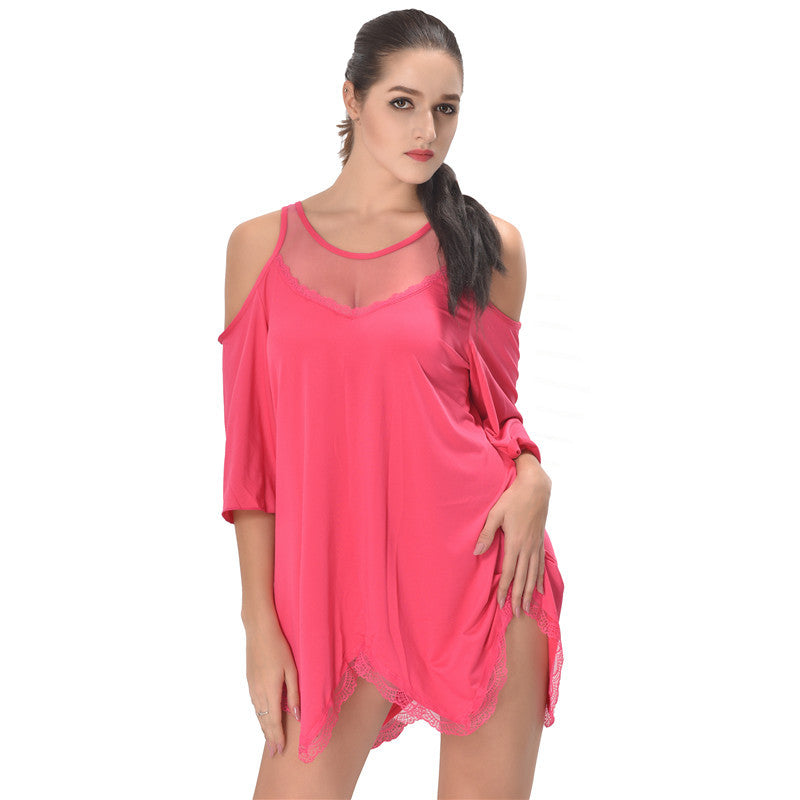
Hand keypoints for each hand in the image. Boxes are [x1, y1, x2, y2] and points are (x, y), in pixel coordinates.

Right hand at [244, 616, 300, 757]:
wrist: (259, 630)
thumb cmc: (279, 647)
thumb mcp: (292, 669)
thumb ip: (294, 693)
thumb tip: (297, 715)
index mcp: (270, 690)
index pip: (273, 721)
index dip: (277, 737)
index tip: (280, 751)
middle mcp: (258, 692)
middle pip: (263, 721)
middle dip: (269, 737)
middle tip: (274, 753)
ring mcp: (252, 686)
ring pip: (258, 714)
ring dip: (264, 728)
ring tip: (269, 739)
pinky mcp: (250, 680)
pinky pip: (255, 704)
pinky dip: (260, 715)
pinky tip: (263, 717)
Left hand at [472, 467, 551, 614]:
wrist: (536, 487)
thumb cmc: (513, 498)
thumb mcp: (495, 513)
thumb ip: (486, 533)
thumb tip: (476, 551)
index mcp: (515, 542)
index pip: (509, 572)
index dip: (504, 589)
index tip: (501, 603)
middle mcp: (527, 547)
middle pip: (523, 578)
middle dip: (518, 597)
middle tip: (516, 614)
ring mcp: (536, 545)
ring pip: (533, 574)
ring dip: (530, 592)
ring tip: (528, 607)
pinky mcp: (540, 541)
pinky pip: (541, 564)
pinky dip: (539, 578)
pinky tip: (539, 588)